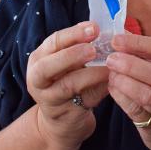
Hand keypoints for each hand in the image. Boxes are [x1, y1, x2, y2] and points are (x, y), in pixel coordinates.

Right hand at [26, 21, 109, 149]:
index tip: (94, 27)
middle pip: (48, 66)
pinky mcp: (66, 114)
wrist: (61, 121)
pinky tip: (112, 82)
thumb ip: (80, 47)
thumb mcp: (67, 64)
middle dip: (72, 54)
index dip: (73, 34)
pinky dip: (100, 89)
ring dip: (91, 74)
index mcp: (39, 59)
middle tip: (93, 49)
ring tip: (108, 67)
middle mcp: (38, 79)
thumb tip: (106, 30)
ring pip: (67, 85)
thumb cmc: (67, 83)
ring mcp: (49, 99)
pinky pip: (85, 100)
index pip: (53, 42)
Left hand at [106, 33, 150, 149]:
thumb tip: (123, 38)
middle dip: (131, 64)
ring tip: (111, 73)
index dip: (140, 43)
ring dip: (125, 82)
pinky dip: (121, 97)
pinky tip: (113, 87)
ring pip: (147, 96)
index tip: (118, 40)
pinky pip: (136, 111)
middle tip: (111, 58)